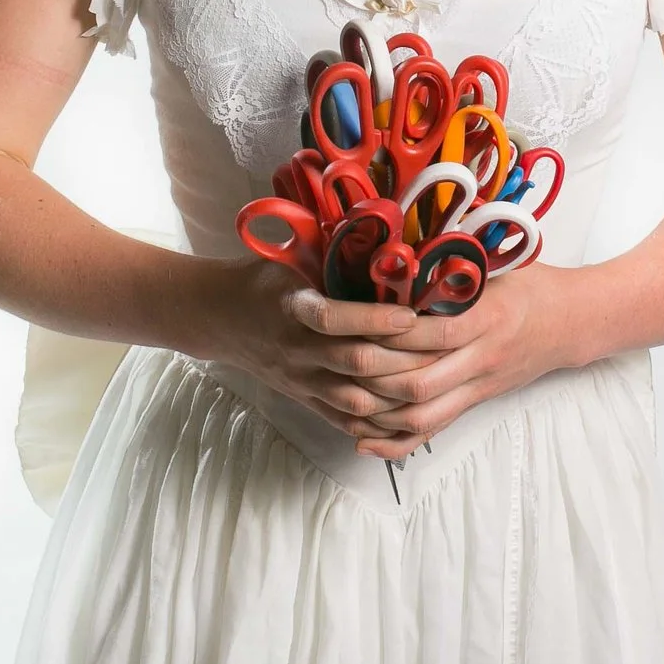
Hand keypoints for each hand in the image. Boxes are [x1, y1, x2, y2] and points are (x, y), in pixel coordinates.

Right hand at [199, 263, 440, 443]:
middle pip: (354, 364)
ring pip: (355, 400)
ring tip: (435, 380)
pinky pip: (345, 420)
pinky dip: (378, 423)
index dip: (374, 319)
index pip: (333, 318)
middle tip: (444, 347)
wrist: (219, 319)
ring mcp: (301, 380)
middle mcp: (296, 349)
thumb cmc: (264, 279)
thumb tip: (389, 240)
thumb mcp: (291, 258)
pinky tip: (409, 415)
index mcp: (290, 307)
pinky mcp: (305, 400)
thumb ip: (332, 257)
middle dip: (403, 358)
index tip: (411, 312)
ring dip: (397, 393)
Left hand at [349, 263, 582, 460]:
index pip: (433, 332)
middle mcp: (482, 356)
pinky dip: (396, 442)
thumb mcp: (498, 263)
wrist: (572, 321)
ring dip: (377, 410)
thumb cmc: (530, 284)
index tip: (353, 320)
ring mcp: (478, 385)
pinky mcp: (475, 402)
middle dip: (372, 374)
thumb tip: (402, 237)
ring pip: (422, 414)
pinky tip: (364, 440)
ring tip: (338, 396)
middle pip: (420, 381)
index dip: (391, 331)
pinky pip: (433, 430)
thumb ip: (456, 258)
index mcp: (487, 316)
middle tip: (330, 359)